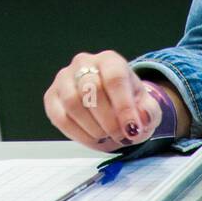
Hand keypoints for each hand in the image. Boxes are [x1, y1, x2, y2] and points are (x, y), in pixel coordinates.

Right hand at [43, 50, 164, 150]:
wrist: (114, 109)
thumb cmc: (131, 106)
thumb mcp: (148, 109)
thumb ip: (149, 113)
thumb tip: (141, 118)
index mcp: (110, 61)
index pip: (114, 78)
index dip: (123, 106)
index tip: (132, 129)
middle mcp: (83, 63)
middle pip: (91, 89)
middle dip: (109, 121)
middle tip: (121, 136)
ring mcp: (64, 78)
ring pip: (73, 103)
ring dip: (93, 128)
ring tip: (108, 137)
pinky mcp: (52, 97)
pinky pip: (60, 117)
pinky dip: (79, 135)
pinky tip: (94, 139)